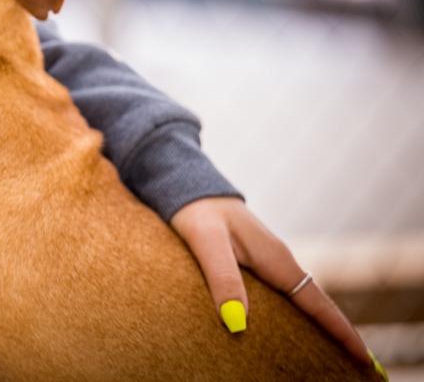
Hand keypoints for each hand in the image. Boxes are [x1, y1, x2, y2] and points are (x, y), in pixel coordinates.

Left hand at [170, 197, 372, 367]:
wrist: (189, 188)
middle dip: (336, 334)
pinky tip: (289, 327)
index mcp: (276, 260)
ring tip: (330, 355)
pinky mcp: (255, 261)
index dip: (340, 331)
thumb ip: (223, 278)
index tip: (364, 358)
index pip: (317, 302)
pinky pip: (282, 293)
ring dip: (316, 325)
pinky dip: (295, 313)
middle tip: (358, 366)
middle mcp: (278, 261)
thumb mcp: (207, 243)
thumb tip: (238, 323)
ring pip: (300, 299)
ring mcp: (269, 261)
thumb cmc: (198, 212)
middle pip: (315, 305)